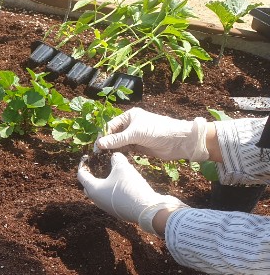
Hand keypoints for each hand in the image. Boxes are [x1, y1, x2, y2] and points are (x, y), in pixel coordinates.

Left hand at [77, 152, 187, 234]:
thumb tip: (115, 155)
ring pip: (99, 194)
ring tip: (111, 176)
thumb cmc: (130, 187)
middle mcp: (96, 200)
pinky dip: (111, 192)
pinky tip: (121, 186)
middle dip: (90, 176)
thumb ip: (116, 159)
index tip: (86, 158)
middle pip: (88, 186)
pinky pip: (109, 199)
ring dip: (102, 185)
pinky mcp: (116, 211)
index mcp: (93, 189)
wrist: (146, 209)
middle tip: (96, 167)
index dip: (83, 165)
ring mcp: (106, 207)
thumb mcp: (123, 168)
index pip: (81, 175)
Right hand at [95, 107, 209, 161]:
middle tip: (99, 154)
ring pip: (118, 143)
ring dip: (113, 149)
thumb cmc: (158, 131)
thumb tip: (99, 144)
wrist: (178, 142)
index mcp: (129, 117)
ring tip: (105, 157)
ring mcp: (134, 136)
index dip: (103, 136)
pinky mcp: (138, 146)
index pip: (111, 126)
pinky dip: (120, 153)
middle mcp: (131, 125)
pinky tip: (115, 158)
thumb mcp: (135, 134)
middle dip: (107, 143)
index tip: (96, 147)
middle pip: (113, 135)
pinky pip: (125, 149)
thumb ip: (117, 140)